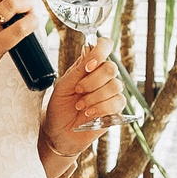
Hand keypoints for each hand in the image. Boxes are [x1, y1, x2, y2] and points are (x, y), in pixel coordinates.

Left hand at [42, 44, 123, 158]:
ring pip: (115, 86)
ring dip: (95, 97)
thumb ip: (78, 69)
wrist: (58, 131)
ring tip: (81, 106)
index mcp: (90, 66)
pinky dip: (101, 107)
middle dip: (93, 81)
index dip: (100, 52)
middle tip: (78, 91)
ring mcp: (110, 93)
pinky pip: (117, 102)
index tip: (88, 66)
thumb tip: (90, 50)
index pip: (104, 46)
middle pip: (111, 68)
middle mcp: (102, 77)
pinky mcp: (115, 109)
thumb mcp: (63, 85)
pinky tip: (89, 113)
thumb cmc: (59, 106)